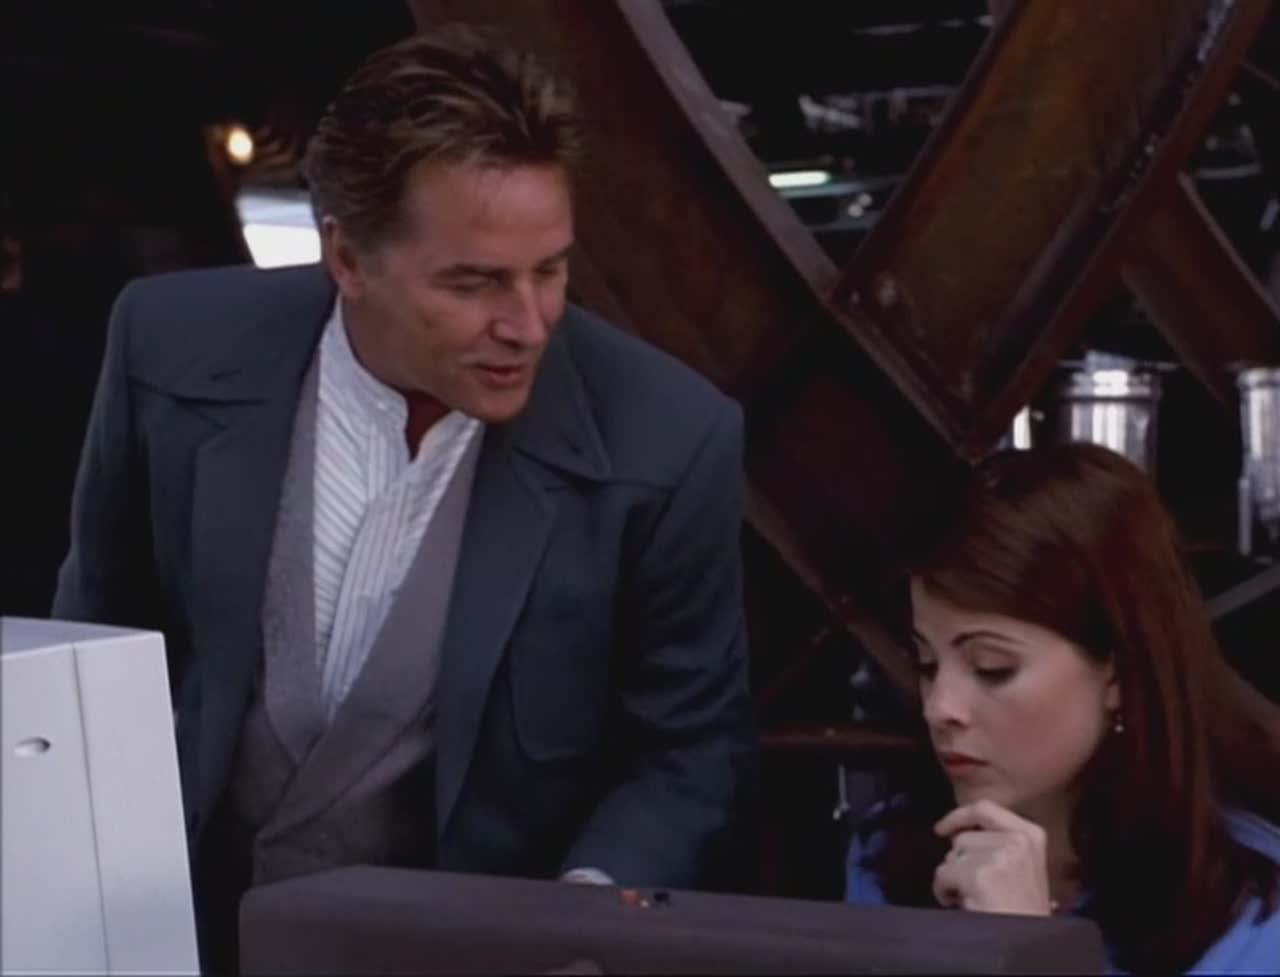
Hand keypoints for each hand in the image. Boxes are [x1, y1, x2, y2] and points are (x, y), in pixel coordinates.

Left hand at [932, 799, 1052, 915]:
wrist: (1029, 941)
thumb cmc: (1023, 910)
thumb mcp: (1023, 865)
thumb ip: (999, 843)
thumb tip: (958, 833)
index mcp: (1030, 835)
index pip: (985, 808)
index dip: (958, 816)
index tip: (941, 828)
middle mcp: (1017, 840)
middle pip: (963, 837)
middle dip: (959, 862)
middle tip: (974, 886)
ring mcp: (999, 856)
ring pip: (951, 856)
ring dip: (953, 877)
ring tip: (972, 896)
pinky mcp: (980, 875)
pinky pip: (943, 873)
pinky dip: (944, 890)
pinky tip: (962, 903)